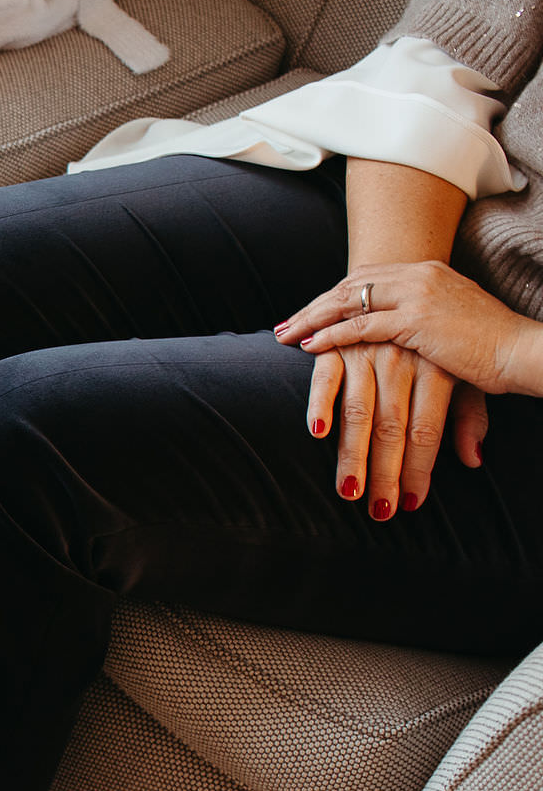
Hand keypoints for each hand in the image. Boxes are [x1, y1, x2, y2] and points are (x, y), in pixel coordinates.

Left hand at [278, 260, 534, 393]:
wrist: (521, 350)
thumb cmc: (490, 343)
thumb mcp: (450, 319)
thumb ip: (419, 317)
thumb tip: (395, 332)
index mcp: (427, 271)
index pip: (367, 277)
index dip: (333, 295)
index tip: (309, 312)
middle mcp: (420, 275)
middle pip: (351, 284)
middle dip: (315, 306)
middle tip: (287, 324)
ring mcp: (418, 295)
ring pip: (349, 301)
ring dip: (313, 320)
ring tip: (287, 336)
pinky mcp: (416, 321)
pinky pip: (361, 327)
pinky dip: (331, 336)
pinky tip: (310, 347)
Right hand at [302, 342, 486, 516]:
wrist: (407, 280)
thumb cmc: (437, 341)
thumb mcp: (464, 375)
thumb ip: (469, 417)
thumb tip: (474, 460)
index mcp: (436, 370)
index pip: (426, 429)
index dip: (418, 468)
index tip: (409, 503)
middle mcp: (403, 362)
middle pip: (392, 427)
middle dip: (383, 472)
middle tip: (375, 510)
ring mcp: (369, 351)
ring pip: (358, 411)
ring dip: (351, 455)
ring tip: (346, 490)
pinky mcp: (338, 342)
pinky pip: (325, 376)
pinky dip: (318, 402)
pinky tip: (316, 431)